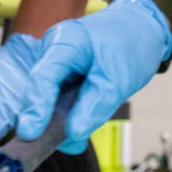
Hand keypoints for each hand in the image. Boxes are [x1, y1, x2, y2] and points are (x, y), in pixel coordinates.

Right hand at [15, 0, 171, 153]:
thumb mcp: (119, 81)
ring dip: (60, 118)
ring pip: (48, 98)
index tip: (30, 133)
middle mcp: (53, 48)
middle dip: (48, 118)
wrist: (141, 29)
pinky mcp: (60, 72)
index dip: (35, 107)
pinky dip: (67, 113)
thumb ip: (95, 107)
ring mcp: (55, 61)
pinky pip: (57, 98)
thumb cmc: (131, 45)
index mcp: (66, 41)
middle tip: (63, 142)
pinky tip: (80, 123)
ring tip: (76, 135)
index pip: (43, 77)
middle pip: (40, 90)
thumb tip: (72, 133)